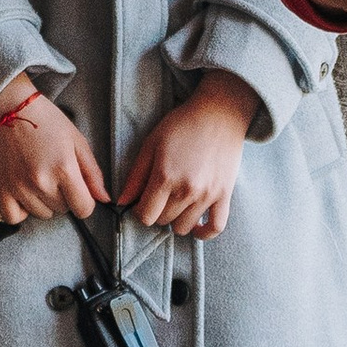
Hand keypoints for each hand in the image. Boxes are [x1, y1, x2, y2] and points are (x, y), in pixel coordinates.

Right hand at [0, 76, 109, 225]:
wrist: (10, 108)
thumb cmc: (47, 121)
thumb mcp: (77, 141)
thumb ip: (93, 172)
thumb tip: (104, 198)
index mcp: (64, 168)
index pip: (84, 209)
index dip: (86, 201)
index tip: (80, 190)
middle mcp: (41, 182)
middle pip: (63, 210)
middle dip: (65, 197)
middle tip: (56, 175)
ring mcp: (20, 187)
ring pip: (42, 214)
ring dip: (45, 203)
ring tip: (40, 179)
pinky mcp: (2, 188)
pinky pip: (14, 217)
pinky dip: (21, 211)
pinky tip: (25, 195)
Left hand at [119, 70, 257, 237]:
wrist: (220, 113)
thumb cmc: (182, 124)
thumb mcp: (151, 144)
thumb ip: (136, 176)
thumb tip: (122, 201)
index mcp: (165, 177)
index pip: (145, 215)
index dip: (139, 210)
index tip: (142, 200)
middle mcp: (186, 190)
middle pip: (163, 221)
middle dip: (157, 212)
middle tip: (160, 197)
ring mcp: (207, 195)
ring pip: (184, 227)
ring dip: (176, 220)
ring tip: (176, 204)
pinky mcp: (225, 195)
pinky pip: (216, 227)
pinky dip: (204, 234)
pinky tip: (196, 228)